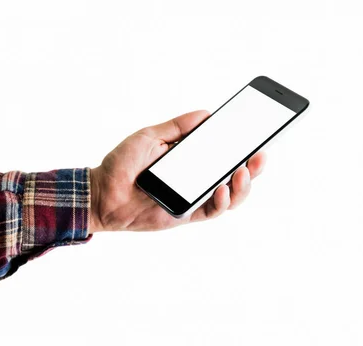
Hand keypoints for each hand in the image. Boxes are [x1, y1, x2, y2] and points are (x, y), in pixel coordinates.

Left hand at [89, 110, 266, 232]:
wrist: (101, 192)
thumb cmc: (122, 164)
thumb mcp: (150, 136)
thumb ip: (177, 127)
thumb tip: (206, 114)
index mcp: (190, 159)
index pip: (224, 153)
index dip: (244, 147)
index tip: (260, 135)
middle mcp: (196, 179)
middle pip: (234, 176)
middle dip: (253, 167)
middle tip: (260, 155)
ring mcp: (192, 198)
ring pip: (229, 196)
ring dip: (242, 186)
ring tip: (242, 172)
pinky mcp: (185, 215)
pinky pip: (211, 212)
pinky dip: (221, 202)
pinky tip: (221, 190)